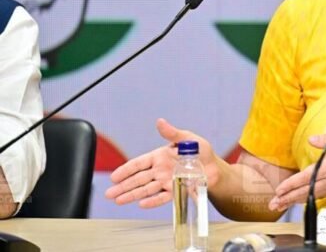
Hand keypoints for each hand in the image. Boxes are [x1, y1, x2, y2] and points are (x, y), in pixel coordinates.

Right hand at [105, 119, 221, 207]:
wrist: (215, 168)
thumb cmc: (202, 151)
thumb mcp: (188, 138)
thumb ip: (172, 133)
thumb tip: (160, 122)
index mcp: (160, 156)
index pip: (139, 163)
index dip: (126, 170)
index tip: (114, 177)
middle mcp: (160, 170)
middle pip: (138, 179)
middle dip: (123, 186)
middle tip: (109, 193)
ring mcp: (166, 181)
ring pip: (146, 189)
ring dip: (132, 195)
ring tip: (118, 200)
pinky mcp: (176, 191)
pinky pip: (162, 197)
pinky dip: (153, 201)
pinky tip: (142, 204)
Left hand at [268, 132, 325, 210]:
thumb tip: (311, 140)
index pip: (307, 177)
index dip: (291, 184)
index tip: (278, 190)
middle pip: (306, 191)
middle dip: (288, 198)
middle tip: (273, 204)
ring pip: (311, 195)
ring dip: (295, 200)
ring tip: (281, 205)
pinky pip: (320, 195)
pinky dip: (308, 199)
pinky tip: (302, 200)